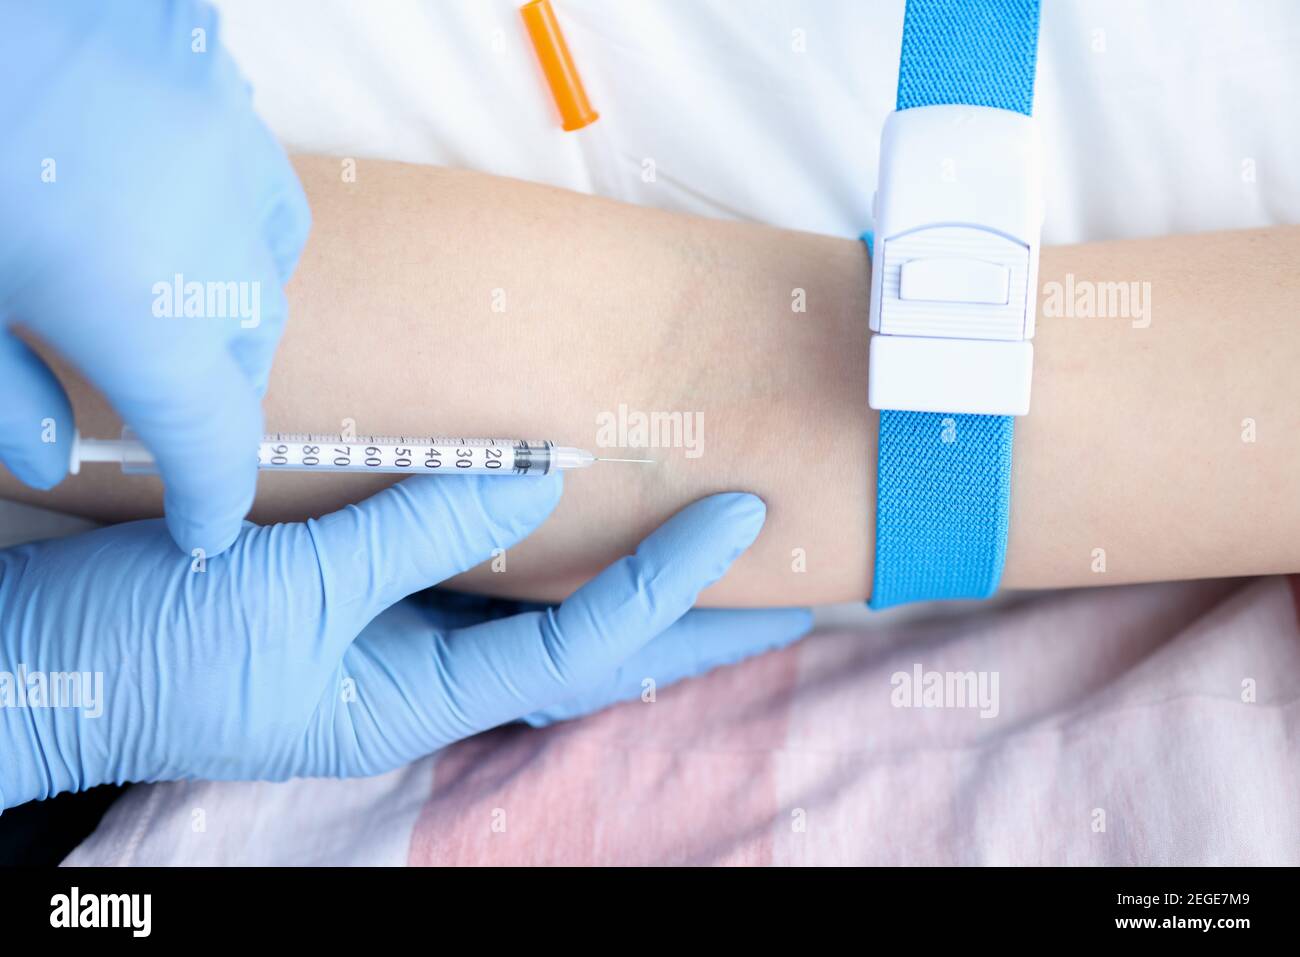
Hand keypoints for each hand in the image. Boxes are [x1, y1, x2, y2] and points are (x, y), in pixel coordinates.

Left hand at [0, 0, 309, 554]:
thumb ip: (2, 399)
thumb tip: (58, 458)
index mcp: (139, 313)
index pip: (213, 441)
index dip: (213, 497)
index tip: (202, 526)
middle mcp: (212, 242)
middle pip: (248, 358)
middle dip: (211, 399)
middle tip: (154, 407)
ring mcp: (226, 153)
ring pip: (268, 273)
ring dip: (233, 315)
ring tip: (174, 312)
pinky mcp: (217, 90)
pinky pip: (261, 187)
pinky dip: (240, 229)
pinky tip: (191, 221)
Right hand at [0, 477, 810, 808]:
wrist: (41, 667)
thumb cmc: (151, 649)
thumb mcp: (291, 591)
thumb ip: (420, 533)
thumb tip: (542, 479)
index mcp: (419, 699)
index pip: (581, 643)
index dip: (668, 586)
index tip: (742, 522)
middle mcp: (425, 682)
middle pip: (588, 656)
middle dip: (689, 631)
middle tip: (789, 592)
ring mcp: (393, 649)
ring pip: (543, 625)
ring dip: (628, 597)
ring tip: (711, 567)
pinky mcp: (358, 608)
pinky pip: (474, 588)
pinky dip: (537, 561)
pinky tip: (570, 533)